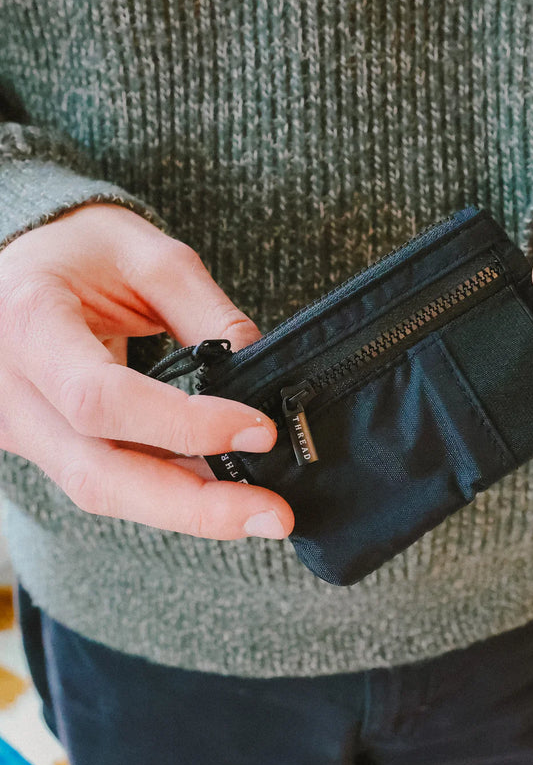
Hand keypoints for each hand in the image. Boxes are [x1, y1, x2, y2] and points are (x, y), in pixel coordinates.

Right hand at [0, 204, 292, 538]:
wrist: (20, 264)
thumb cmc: (79, 248)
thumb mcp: (149, 256)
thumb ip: (206, 312)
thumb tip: (261, 370)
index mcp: (29, 325)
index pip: (104, 399)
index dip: (185, 425)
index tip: (260, 430)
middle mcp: (11, 392)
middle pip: (99, 476)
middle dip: (195, 505)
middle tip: (274, 516)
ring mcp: (19, 428)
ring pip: (104, 491)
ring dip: (188, 510)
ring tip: (260, 513)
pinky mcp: (43, 444)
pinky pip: (107, 480)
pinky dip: (168, 491)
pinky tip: (220, 492)